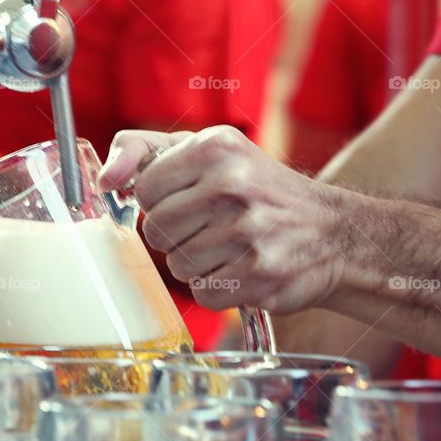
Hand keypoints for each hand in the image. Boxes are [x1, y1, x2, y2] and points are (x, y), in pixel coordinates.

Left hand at [99, 125, 353, 313]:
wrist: (334, 232)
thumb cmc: (259, 189)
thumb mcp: (210, 149)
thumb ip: (145, 151)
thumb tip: (105, 180)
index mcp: (217, 147)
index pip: (145, 189)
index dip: (160, 201)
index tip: (187, 200)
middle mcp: (234, 185)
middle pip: (157, 231)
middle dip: (177, 235)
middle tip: (210, 226)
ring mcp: (249, 232)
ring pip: (177, 265)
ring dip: (198, 263)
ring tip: (231, 246)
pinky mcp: (260, 275)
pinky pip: (203, 293)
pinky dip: (218, 288)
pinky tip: (243, 269)